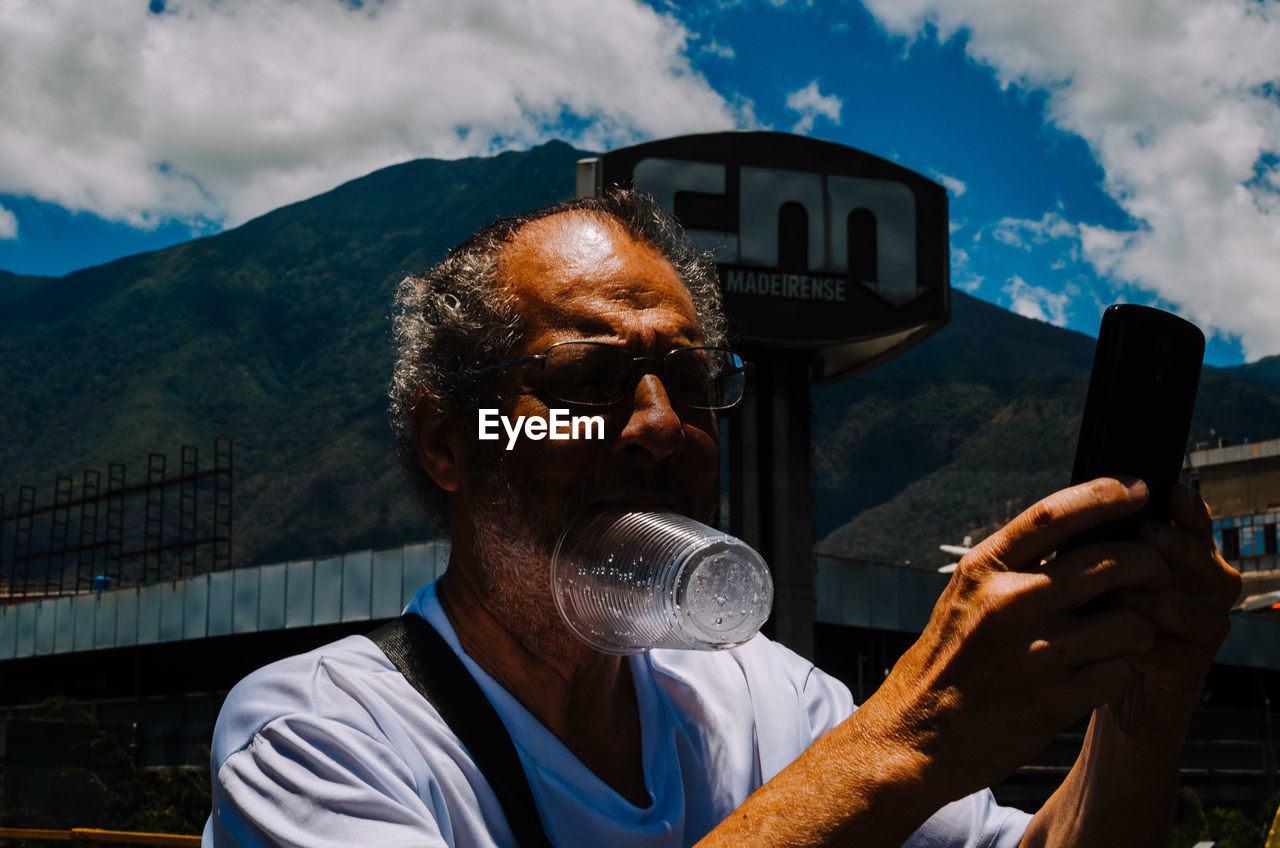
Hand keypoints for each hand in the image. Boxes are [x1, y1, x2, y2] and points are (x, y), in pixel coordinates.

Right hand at [854, 478, 1174, 801]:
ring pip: (1129, 621)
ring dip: (1140, 628)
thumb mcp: (965, 597)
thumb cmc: (948, 662)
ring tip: (1126, 635)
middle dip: (1148, 564)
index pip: (1055, 513)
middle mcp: (1010, 602)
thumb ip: (1012, 566)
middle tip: (1156, 570)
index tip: (1137, 487)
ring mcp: (1035, 651)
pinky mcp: (1054, 698)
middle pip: (1110, 562)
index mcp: (984, 569)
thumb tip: (1080, 533)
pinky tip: (1100, 674)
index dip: (1104, 494)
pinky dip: (1120, 671)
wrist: (916, 735)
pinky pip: (1119, 671)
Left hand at [1101, 483, 1240, 742]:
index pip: (1192, 523)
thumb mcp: (1093, 572)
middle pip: (1201, 558)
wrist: (1099, 680)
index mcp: (1179, 554)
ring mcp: (1202, 625)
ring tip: (1118, 593)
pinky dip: (1143, 641)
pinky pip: (1175, 649)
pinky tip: (1116, 639)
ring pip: (1188, 604)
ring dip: (1152, 597)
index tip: (1172, 493)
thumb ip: (1100, 542)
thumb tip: (1082, 505)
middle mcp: (1201, 585)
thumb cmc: (1092, 613)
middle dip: (1174, 546)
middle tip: (1149, 536)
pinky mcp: (1190, 665)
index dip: (1188, 509)